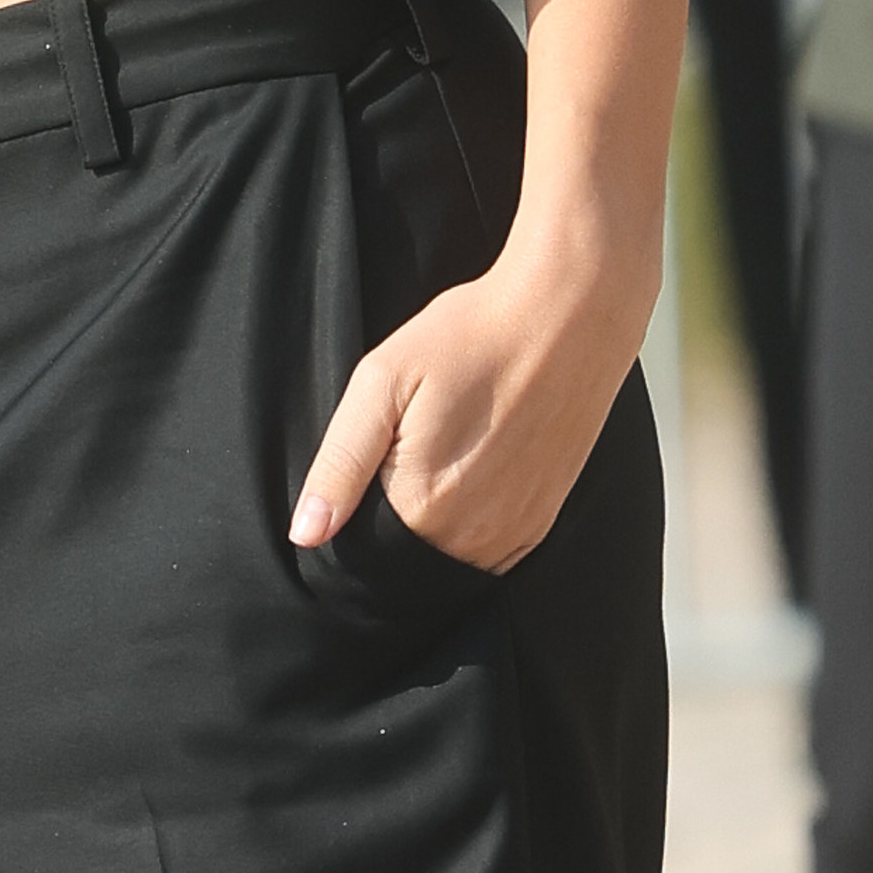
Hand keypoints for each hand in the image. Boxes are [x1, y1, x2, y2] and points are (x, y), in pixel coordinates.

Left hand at [290, 226, 655, 574]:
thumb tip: (305, 534)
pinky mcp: (542, 522)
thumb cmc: (470, 336)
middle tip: (412, 442)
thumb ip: (340, 463)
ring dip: (435, 523)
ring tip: (447, 448)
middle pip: (407, 559)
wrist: (567, 313)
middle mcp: (473, 538)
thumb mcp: (383, 380)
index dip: (353, 510)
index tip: (371, 459)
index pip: (362, 548)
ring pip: (449, 559)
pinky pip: (490, 550)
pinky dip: (473, 522)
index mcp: (422, 508)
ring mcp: (514, 534)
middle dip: (393, 518)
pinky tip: (476, 466)